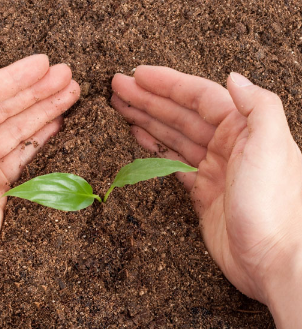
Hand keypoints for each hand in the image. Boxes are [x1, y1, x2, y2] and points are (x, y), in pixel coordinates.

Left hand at [0, 55, 79, 327]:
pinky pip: (24, 155)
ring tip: (71, 94)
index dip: (16, 76)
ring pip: (20, 129)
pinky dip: (41, 139)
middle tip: (68, 76)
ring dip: (46, 110)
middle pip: (9, 108)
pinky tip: (58, 125)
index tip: (44, 64)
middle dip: (39, 90)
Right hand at [112, 67, 301, 326]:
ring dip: (147, 120)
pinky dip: (155, 148)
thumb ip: (258, 106)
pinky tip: (140, 137)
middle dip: (148, 98)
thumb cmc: (274, 203)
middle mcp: (227, 144)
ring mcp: (213, 168)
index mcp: (243, 128)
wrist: (273, 259)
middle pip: (179, 114)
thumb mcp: (272, 146)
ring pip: (173, 136)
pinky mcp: (202, 192)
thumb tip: (234, 77)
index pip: (198, 97)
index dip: (167, 84)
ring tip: (122, 108)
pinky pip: (172, 163)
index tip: (138, 75)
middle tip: (118, 87)